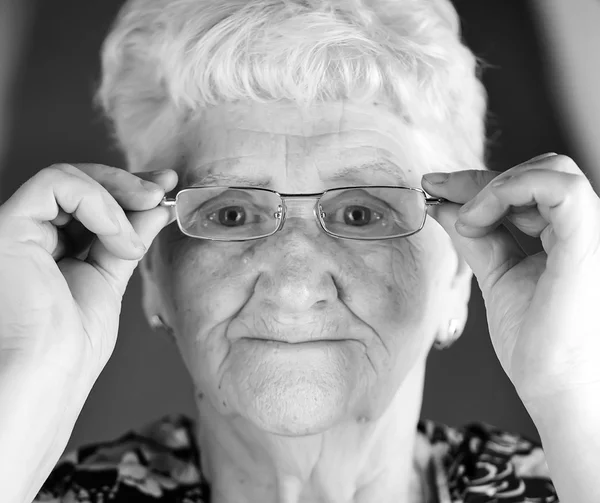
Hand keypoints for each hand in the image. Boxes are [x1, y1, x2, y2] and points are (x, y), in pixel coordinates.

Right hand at [0, 164, 176, 377]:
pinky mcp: (7, 225)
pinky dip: (98, 204)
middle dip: (128, 183)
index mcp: (51, 247)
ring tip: (134, 245)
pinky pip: (55, 184)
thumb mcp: (113, 276)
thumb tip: (157, 205)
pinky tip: (118, 238)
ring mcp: (16, 228)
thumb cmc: (74, 344)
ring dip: (117, 201)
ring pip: (68, 177)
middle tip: (162, 192)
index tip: (166, 185)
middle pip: (79, 181)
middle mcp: (30, 234)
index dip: (128, 186)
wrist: (51, 372)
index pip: (89, 200)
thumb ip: (129, 236)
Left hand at [421, 154, 599, 409]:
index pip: (524, 188)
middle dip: (478, 180)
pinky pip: (559, 188)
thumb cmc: (536, 343)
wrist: (556, 388)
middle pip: (534, 171)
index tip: (433, 186)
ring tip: (466, 222)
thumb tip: (445, 206)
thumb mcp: (497, 276)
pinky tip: (478, 218)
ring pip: (549, 169)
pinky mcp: (588, 242)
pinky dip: (511, 191)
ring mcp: (591, 233)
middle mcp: (585, 229)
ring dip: (494, 187)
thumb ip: (477, 239)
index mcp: (567, 237)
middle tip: (436, 192)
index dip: (475, 183)